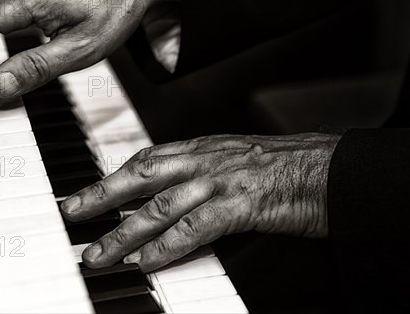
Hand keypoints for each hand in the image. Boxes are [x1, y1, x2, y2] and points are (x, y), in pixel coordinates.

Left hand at [61, 133, 340, 271]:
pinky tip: (148, 261)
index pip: (150, 157)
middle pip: (144, 174)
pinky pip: (196, 226)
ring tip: (99, 254)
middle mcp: (211, 159)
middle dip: (103, 194)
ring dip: (125, 231)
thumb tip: (181, 191)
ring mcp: (226, 180)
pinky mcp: (244, 203)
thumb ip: (210, 171)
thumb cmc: (296, 166)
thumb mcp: (244, 160)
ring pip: (161, 204)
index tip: (90, 189)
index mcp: (209, 147)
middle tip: (72, 212)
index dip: (115, 173)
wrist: (338, 168)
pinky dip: (167, 245)